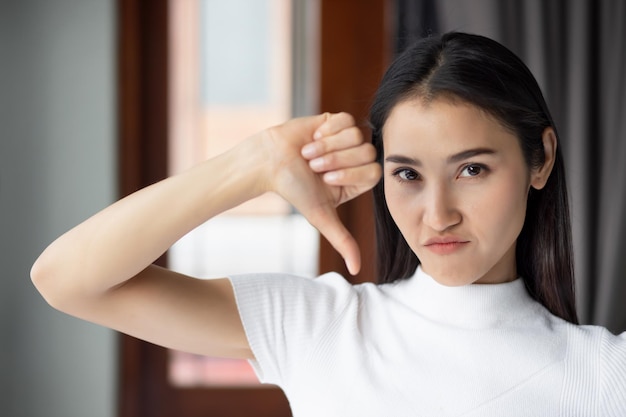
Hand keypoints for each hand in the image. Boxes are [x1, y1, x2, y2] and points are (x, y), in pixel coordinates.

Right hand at [262, 112, 381, 274]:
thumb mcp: (321, 216)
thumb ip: (342, 240)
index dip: (349, 173)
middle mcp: (355, 159)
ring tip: (309, 153)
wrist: (270, 162)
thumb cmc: (294, 189)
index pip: (373, 172)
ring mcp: (347, 138)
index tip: (325, 179)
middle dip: (337, 159)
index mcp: (357, 180)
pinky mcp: (335, 121)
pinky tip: (312, 138)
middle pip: (366, 152)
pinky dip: (326, 131)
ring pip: (356, 135)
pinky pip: (345, 119)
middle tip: (314, 166)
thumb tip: (356, 270)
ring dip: (328, 146)